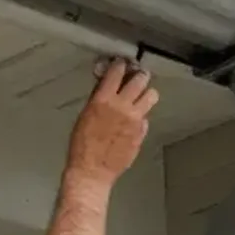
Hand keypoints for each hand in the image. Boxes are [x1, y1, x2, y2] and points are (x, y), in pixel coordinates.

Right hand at [65, 58, 158, 187]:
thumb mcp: (85, 115)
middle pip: (140, 79)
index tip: (121, 63)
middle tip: (136, 76)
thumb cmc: (82, 145)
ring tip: (141, 96)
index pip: (117, 72)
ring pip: (151, 95)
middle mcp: (122, 107)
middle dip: (138, 75)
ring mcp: (135, 120)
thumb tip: (106, 83)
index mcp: (103, 100)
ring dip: (146, 92)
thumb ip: (99, 97)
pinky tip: (133, 120)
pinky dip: (141, 116)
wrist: (91, 171)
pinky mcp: (141, 133)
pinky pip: (146, 117)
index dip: (120, 65)